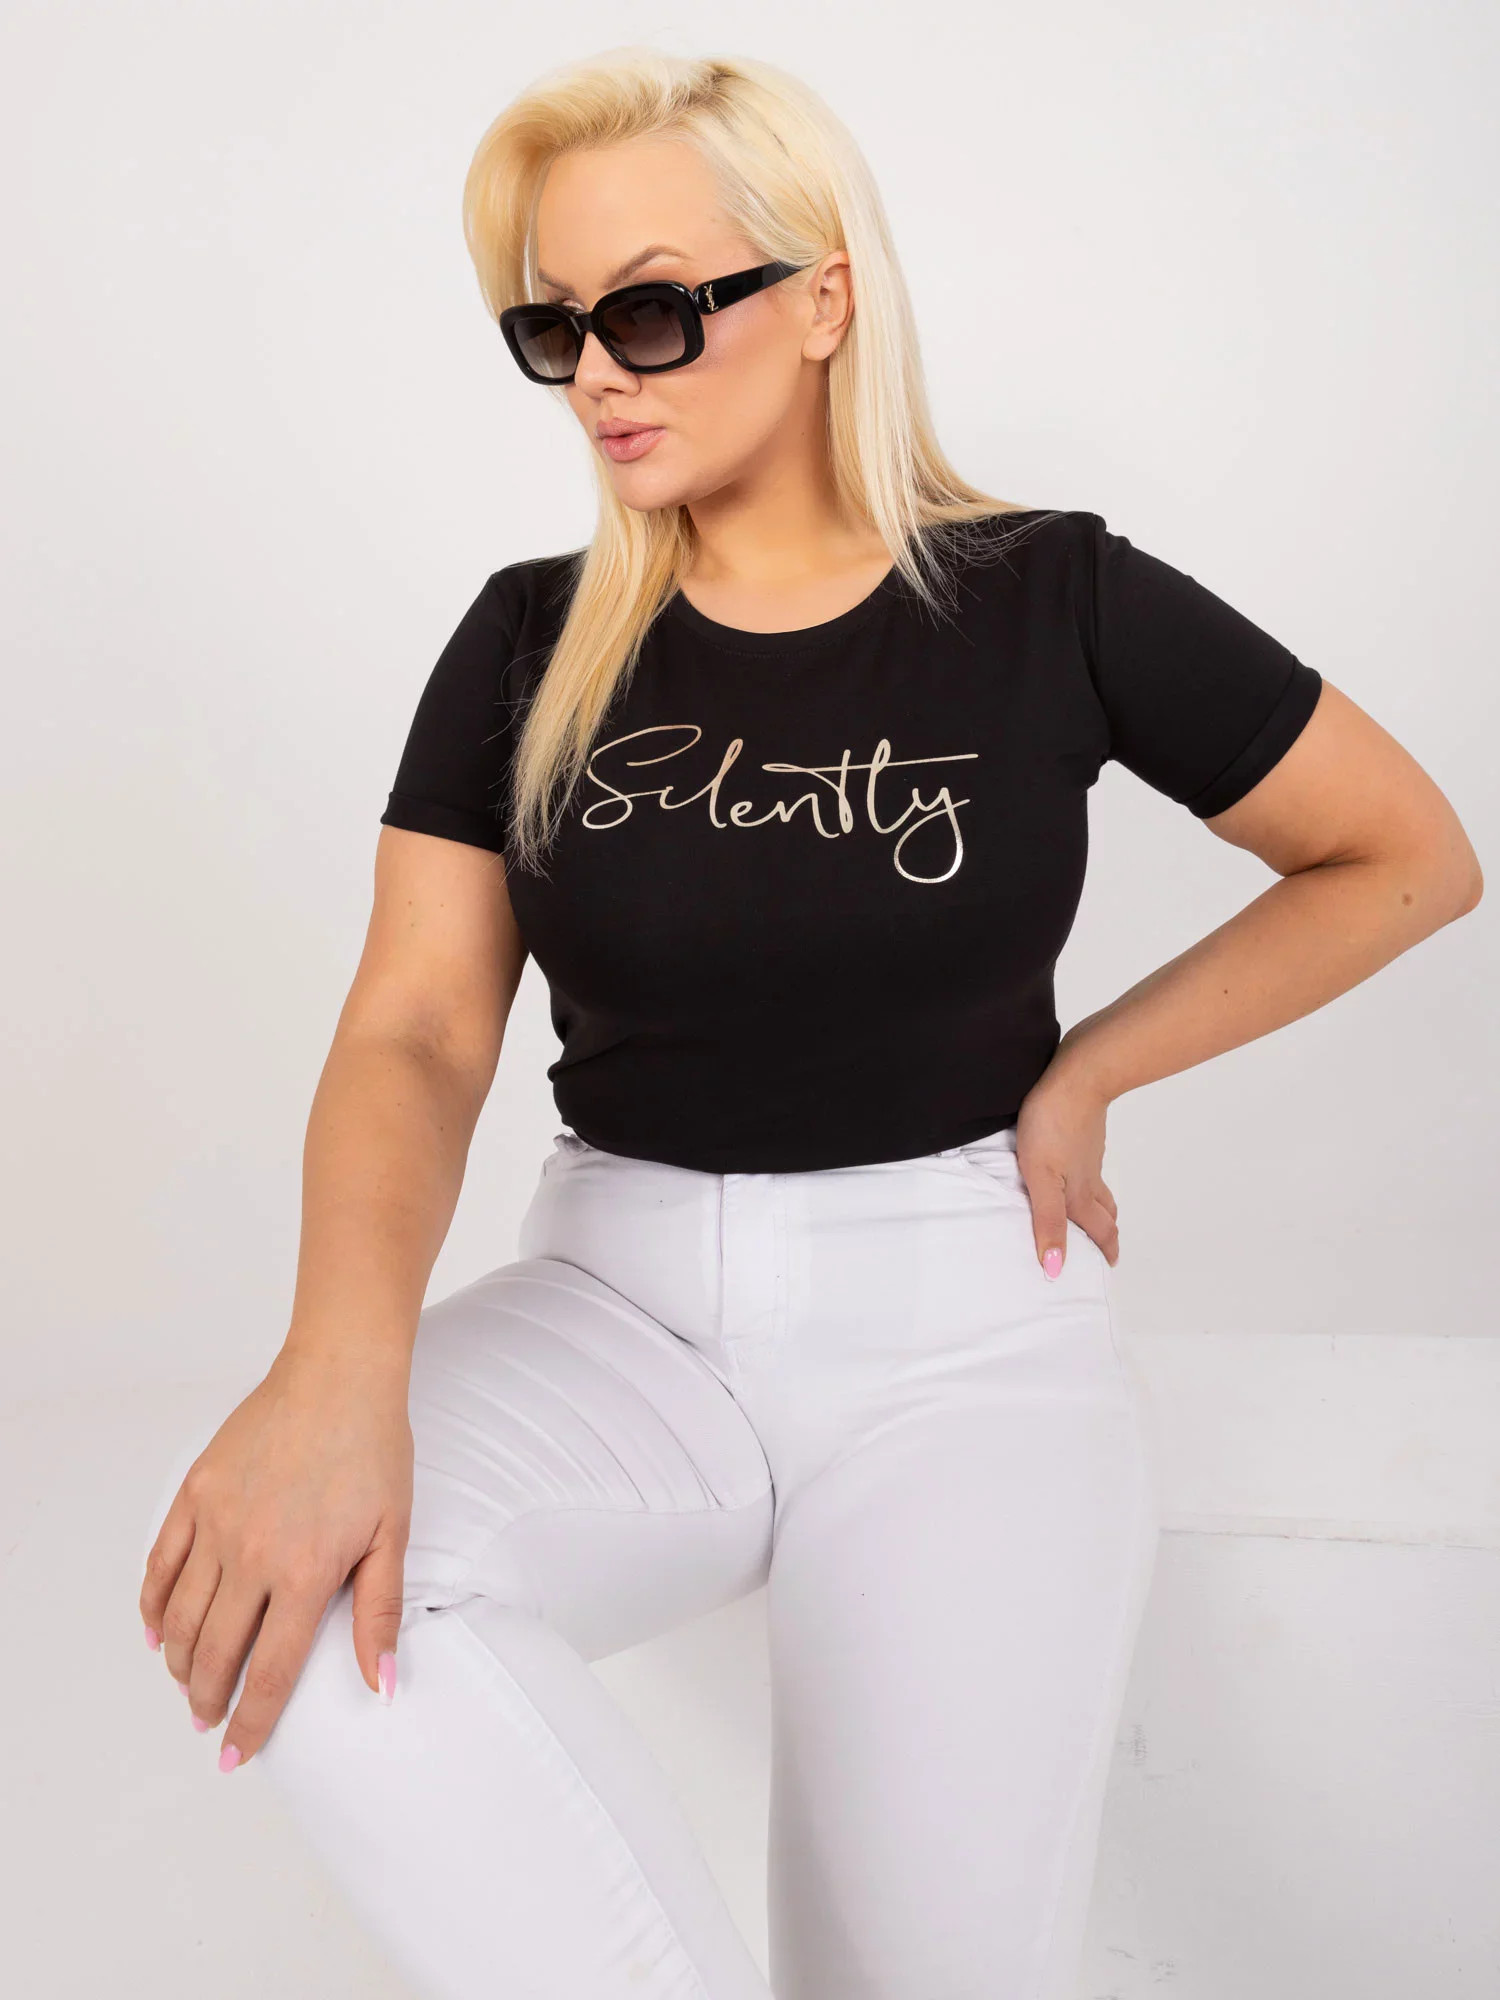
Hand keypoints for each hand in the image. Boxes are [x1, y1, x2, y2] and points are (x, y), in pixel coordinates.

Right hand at [139, 1346, 413, 1768]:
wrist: (339, 1375)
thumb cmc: (375, 1450)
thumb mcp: (394, 1534)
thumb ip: (381, 1613)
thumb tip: (383, 1685)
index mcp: (306, 1574)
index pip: (271, 1673)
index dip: (251, 1724)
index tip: (236, 1756)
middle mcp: (253, 1555)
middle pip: (216, 1653)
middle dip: (208, 1700)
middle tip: (208, 1721)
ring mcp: (217, 1523)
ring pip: (180, 1616)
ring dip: (179, 1660)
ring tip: (188, 1683)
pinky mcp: (195, 1493)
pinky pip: (161, 1563)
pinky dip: (153, 1604)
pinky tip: (157, 1629)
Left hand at [1014, 1067, 1119, 1276]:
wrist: (1078, 1077)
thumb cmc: (1053, 1124)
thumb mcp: (1041, 1178)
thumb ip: (1048, 1221)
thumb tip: (1056, 1268)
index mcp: (1078, 1193)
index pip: (1098, 1228)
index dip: (1105, 1249)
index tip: (1110, 1264)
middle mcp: (1088, 1176)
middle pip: (1105, 1210)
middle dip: (1107, 1231)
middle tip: (1107, 1244)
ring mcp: (1088, 1153)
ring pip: (1099, 1186)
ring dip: (1100, 1205)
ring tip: (1095, 1213)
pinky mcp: (1084, 1133)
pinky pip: (1090, 1164)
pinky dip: (1089, 1178)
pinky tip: (1076, 1168)